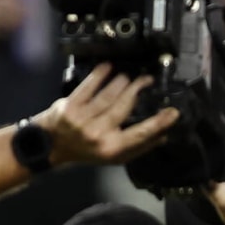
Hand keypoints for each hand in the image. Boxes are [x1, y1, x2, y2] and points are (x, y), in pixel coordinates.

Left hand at [33, 63, 178, 166]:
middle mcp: (98, 133)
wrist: (52, 146)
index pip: (141, 133)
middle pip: (125, 106)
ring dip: (121, 82)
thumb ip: (138, 147)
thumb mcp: (114, 157)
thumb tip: (162, 136)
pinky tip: (107, 67)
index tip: (172, 113)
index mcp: (112, 147)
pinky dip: (99, 75)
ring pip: (108, 95)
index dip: (159, 122)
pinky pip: (88, 87)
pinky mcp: (70, 105)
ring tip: (128, 78)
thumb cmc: (86, 151)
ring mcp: (83, 118)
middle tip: (146, 80)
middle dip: (138, 89)